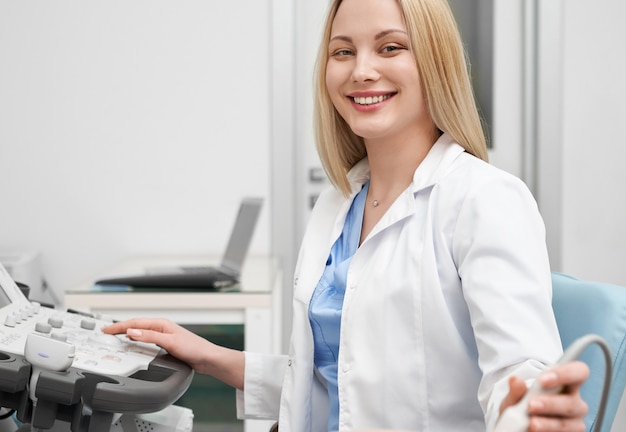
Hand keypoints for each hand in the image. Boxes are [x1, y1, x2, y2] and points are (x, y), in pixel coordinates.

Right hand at [102, 318, 244, 388]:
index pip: (135, 323)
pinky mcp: (165, 344)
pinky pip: (146, 340)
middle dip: (120, 328)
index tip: (106, 329)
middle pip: (136, 326)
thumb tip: (132, 332)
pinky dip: (136, 340)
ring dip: (127, 333)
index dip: (119, 326)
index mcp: (161, 324)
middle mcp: (161, 328)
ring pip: (140, 332)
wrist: (207, 358)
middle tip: (106, 331)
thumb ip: (150, 337)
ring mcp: (163, 336)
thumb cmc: (194, 348)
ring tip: (115, 335)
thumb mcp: (169, 342)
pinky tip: (133, 343)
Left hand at [499, 361, 589, 430]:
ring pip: (567, 423)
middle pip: (571, 402)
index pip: (578, 372)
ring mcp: (574, 422)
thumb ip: (517, 389)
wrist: (519, 424)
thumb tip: (516, 380)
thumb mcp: (517, 396)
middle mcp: (574, 402)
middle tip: (531, 405)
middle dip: (550, 404)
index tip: (543, 380)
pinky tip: (534, 431)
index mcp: (566, 384)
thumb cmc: (523, 405)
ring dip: (548, 424)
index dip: (564, 374)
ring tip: (532, 423)